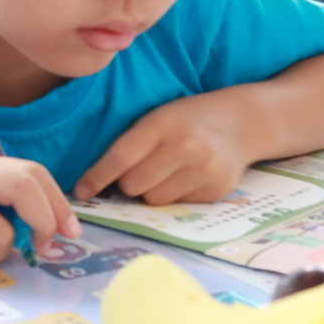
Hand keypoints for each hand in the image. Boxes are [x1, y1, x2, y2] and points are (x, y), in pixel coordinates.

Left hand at [75, 94, 251, 204]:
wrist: (242, 122)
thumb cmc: (189, 119)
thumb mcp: (160, 117)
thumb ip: (133, 144)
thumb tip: (97, 183)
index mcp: (163, 122)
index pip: (122, 156)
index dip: (98, 176)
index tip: (81, 191)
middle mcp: (185, 146)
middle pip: (134, 185)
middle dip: (129, 183)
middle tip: (142, 170)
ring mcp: (204, 169)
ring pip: (154, 200)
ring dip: (152, 191)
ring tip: (167, 172)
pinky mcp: (216, 189)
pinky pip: (177, 205)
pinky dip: (175, 195)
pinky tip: (187, 177)